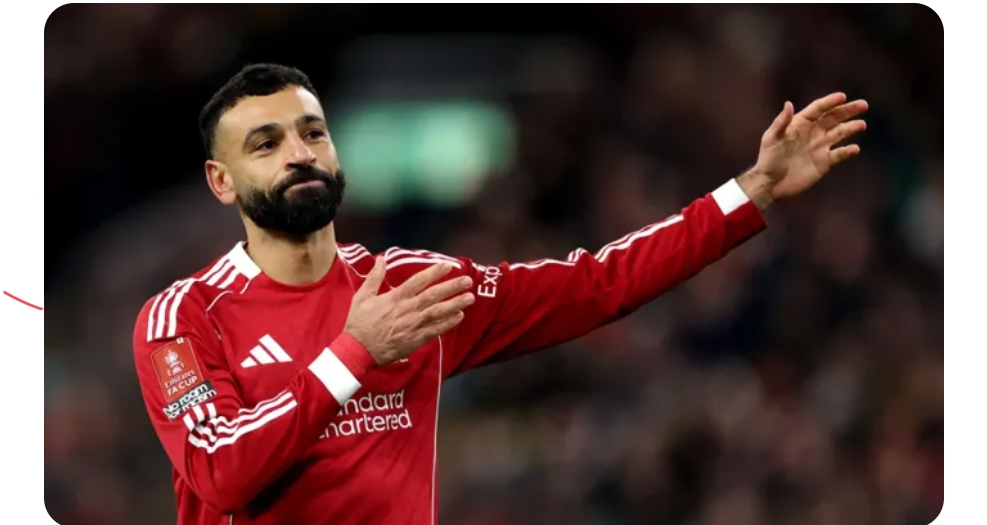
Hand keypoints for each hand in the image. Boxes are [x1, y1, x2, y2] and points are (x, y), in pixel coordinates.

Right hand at [343, 257, 474, 365]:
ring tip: (470, 297)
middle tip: (468, 280)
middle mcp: (407, 309)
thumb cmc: (359, 323)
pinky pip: (435, 330)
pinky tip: (459, 316)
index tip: (448, 266)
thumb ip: (374, 277)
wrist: (358, 350)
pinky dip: (448, 323)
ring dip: (455, 304)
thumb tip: (381, 259)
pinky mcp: (415, 340)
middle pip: (433, 295)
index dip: (434, 272)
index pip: (418, 281)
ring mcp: (413, 325)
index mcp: (395, 298)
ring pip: (438, 312)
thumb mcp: (362, 297)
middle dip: (452, 287)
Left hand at [741, 92, 868, 208]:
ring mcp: (819, 147)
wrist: (770, 184)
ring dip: (851, 128)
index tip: (843, 96)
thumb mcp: (771, 139)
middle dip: (847, 111)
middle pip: (833, 118)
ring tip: (861, 124)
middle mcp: (812, 133)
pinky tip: (855, 148)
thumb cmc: (768, 159)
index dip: (830, 102)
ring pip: (839, 133)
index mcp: (800, 124)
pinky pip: (839, 154)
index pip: (818, 109)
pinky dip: (848, 151)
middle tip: (863, 105)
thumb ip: (781, 122)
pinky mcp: (823, 163)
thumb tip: (789, 104)